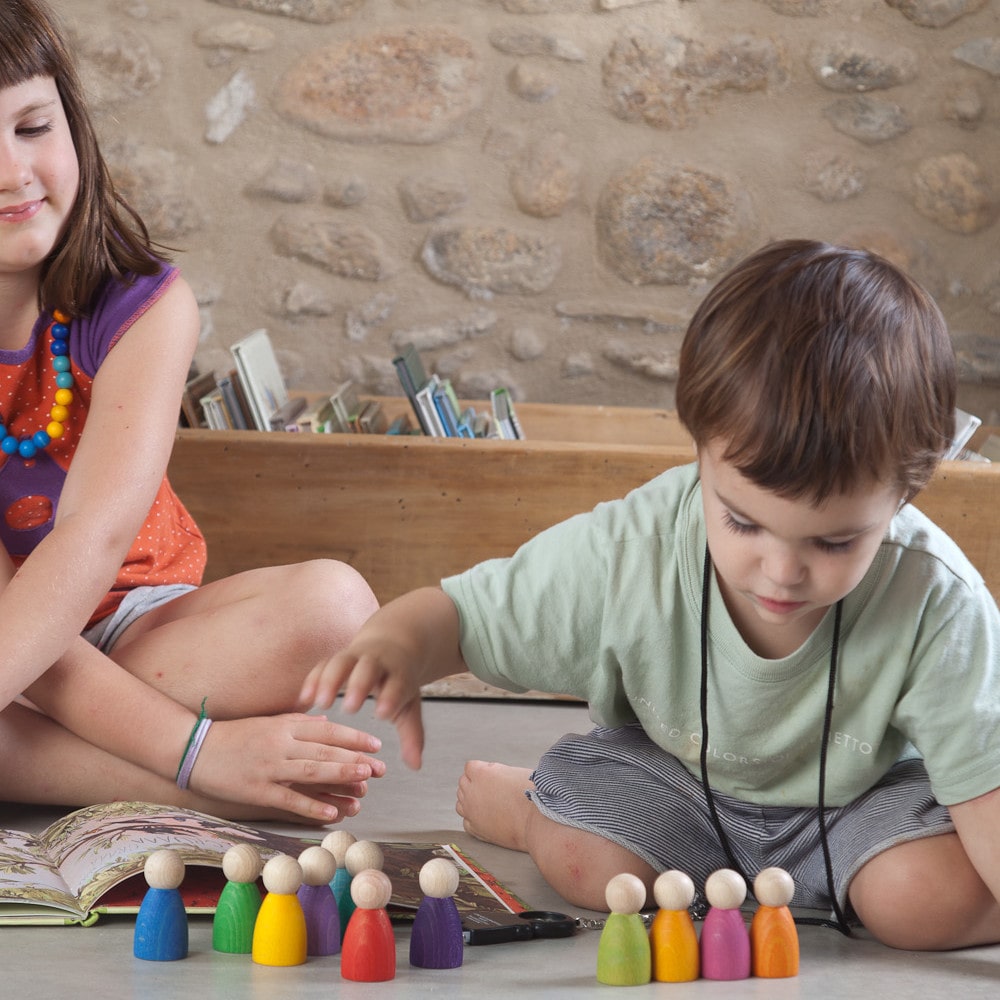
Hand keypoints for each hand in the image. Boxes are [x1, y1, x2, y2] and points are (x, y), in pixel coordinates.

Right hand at [189, 714, 385, 823]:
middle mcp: (280, 744)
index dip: (354, 738)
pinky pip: (289, 799)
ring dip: (340, 778)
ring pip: (311, 772)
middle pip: (325, 751)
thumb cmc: (235, 735)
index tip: (376, 745)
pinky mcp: (257, 790)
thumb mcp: (269, 722)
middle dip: (355, 759)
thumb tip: (326, 722)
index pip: (327, 730)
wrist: (194, 748)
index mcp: (285, 725)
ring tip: (364, 783)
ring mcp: (269, 768)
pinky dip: (311, 806)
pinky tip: (332, 813)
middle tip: (380, 768)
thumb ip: (299, 722)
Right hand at [299, 640, 426, 770]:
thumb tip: (415, 766)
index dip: (391, 697)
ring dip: (330, 681)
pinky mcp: (336, 658)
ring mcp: (355, 657)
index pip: (397, 683)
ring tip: (321, 704)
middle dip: (359, 685)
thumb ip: (412, 736)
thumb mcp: (409, 707)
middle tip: (350, 707)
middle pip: (368, 668)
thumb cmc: (398, 684)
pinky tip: (304, 700)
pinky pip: (322, 665)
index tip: (382, 714)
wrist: (390, 647)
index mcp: (399, 673)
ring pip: (342, 662)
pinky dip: (314, 680)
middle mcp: (377, 661)